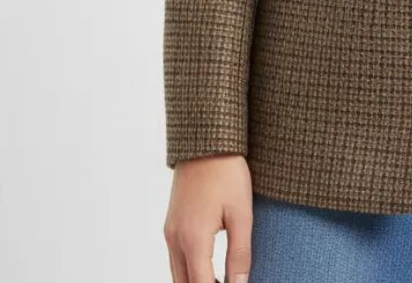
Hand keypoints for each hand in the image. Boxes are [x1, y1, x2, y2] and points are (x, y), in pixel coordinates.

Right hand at [164, 154, 253, 282]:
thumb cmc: (227, 173)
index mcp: (193, 238)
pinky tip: (209, 267)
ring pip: (177, 273)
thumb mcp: (242, 213)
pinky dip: (190, 269)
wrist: (207, 141)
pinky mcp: (171, 223)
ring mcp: (170, 230)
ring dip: (196, 281)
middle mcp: (175, 238)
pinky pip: (176, 257)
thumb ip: (239, 253)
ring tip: (222, 279)